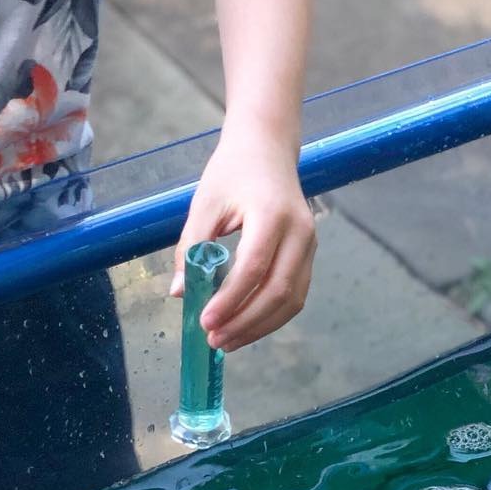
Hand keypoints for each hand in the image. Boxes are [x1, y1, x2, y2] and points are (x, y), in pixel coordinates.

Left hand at [172, 125, 315, 352]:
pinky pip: (296, 293)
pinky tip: (246, 325)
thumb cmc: (233, 171)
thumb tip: (180, 292)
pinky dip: (272, 316)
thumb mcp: (205, 204)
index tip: (203, 322)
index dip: (230, 300)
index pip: (254, 267)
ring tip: (227, 341)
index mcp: (272, 214)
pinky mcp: (309, 253)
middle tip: (213, 340)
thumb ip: (192, 247)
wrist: (267, 148)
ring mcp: (310, 243)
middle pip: (278, 290)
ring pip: (292, 299)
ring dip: (260, 326)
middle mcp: (299, 231)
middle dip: (245, 322)